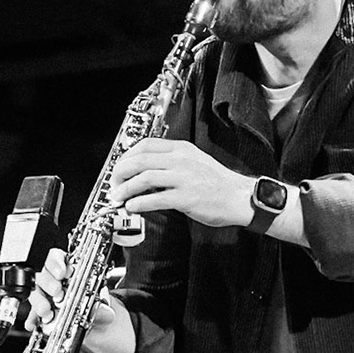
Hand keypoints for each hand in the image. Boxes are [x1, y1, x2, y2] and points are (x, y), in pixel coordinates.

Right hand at [24, 247, 132, 352]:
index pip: (57, 258)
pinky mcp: (41, 313)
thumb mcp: (101, 305)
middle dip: (49, 283)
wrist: (92, 326)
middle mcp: (54, 281)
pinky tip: (36, 324)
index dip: (57, 263)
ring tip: (48, 310)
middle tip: (57, 292)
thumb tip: (104, 311)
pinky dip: (33, 319)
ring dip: (40, 301)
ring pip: (36, 293)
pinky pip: (32, 314)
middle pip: (44, 274)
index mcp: (69, 270)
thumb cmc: (94, 307)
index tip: (62, 273)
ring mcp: (45, 296)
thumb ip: (102, 308)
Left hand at [110, 138, 250, 227]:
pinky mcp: (186, 197)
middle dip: (120, 172)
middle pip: (140, 160)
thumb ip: (171, 162)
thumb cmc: (218, 183)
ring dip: (126, 189)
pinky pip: (155, 199)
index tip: (119, 166)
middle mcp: (181, 160)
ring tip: (118, 197)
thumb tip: (145, 172)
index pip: (146, 145)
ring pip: (144, 178)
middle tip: (114, 183)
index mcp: (182, 149)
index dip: (127, 156)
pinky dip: (139, 203)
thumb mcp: (195, 161)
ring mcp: (183, 178)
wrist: (239, 197)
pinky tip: (132, 207)